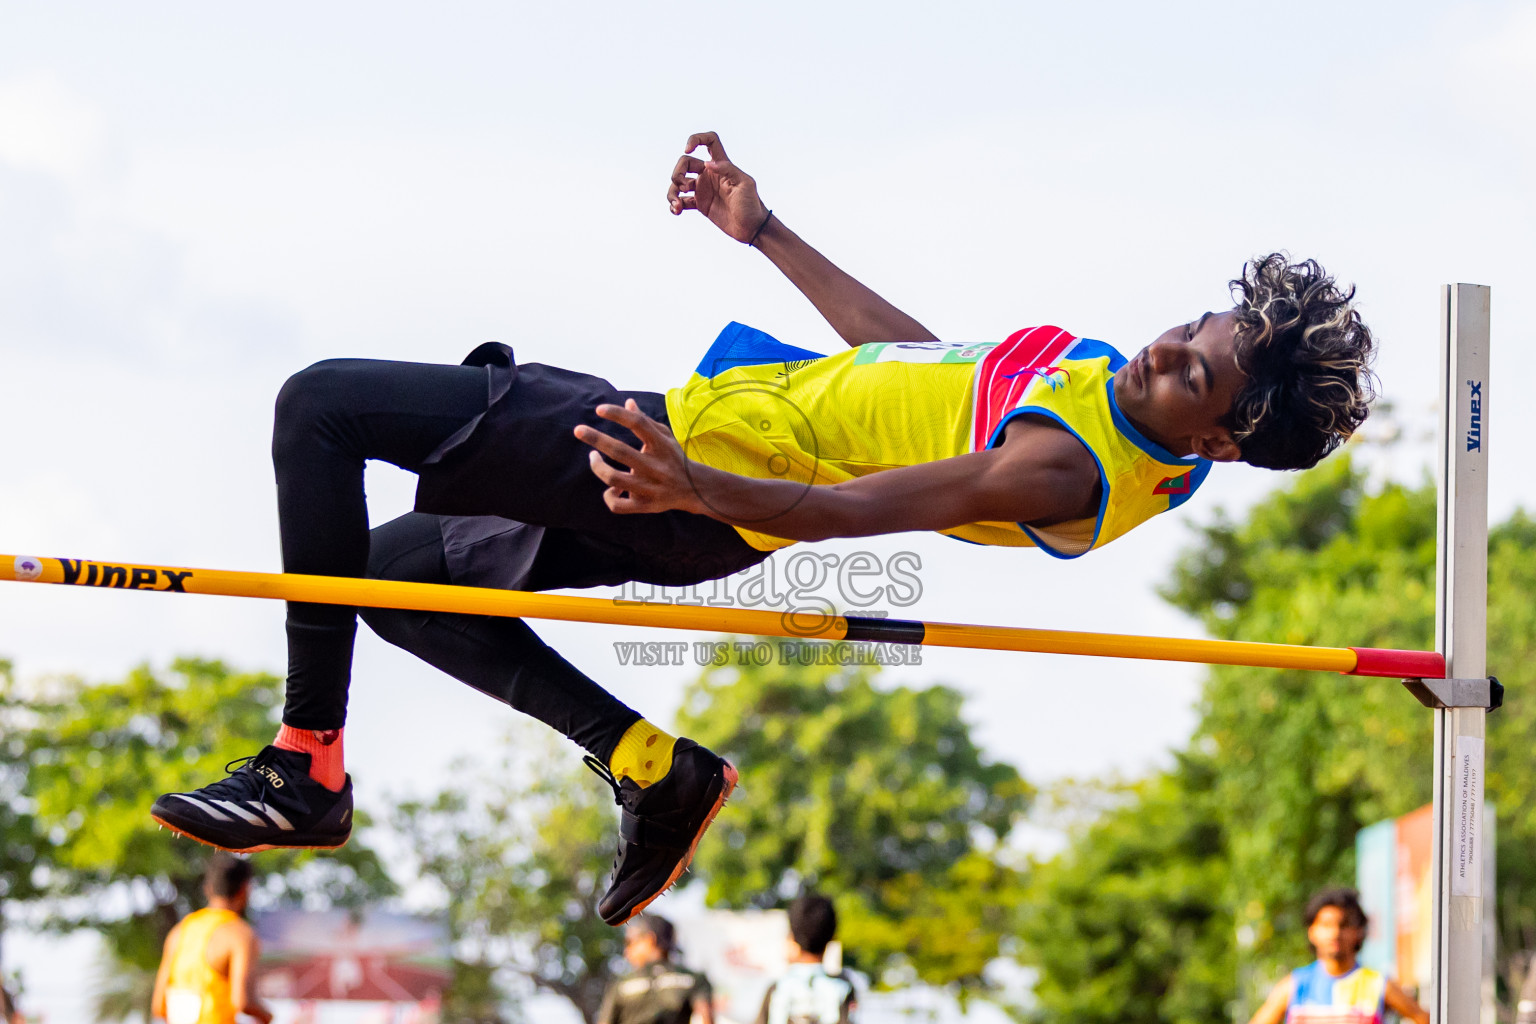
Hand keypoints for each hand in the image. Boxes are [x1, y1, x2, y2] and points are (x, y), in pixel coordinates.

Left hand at [575, 401, 697, 514]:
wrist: (696, 489)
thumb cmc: (674, 458)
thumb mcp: (665, 437)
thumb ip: (645, 421)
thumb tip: (627, 402)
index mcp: (661, 445)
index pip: (638, 424)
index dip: (617, 414)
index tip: (599, 410)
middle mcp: (656, 466)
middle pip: (620, 451)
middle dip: (596, 439)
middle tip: (578, 430)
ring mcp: (650, 488)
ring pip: (614, 479)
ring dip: (598, 467)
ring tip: (592, 458)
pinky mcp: (646, 505)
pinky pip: (619, 505)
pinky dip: (609, 497)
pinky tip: (610, 489)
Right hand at [667, 131, 770, 242]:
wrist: (752, 228)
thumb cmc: (752, 204)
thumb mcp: (745, 184)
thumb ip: (728, 169)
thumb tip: (707, 163)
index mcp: (721, 165)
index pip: (710, 141)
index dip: (696, 139)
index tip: (688, 149)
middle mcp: (710, 174)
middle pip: (685, 162)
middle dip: (677, 171)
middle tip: (683, 186)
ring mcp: (703, 189)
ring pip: (679, 183)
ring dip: (672, 192)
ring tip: (677, 205)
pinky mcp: (700, 204)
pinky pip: (682, 201)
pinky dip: (675, 205)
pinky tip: (676, 211)